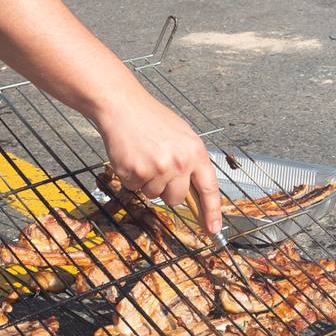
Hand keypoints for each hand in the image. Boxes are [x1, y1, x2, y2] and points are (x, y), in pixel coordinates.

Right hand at [93, 85, 223, 237]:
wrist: (123, 107)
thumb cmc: (152, 120)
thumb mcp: (182, 136)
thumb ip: (191, 162)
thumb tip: (195, 191)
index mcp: (195, 151)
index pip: (209, 188)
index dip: (212, 211)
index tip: (213, 228)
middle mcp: (179, 162)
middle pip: (176, 199)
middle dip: (167, 190)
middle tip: (158, 166)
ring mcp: (157, 169)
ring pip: (154, 195)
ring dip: (147, 182)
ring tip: (144, 156)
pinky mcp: (136, 173)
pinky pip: (135, 189)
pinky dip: (132, 177)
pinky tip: (132, 157)